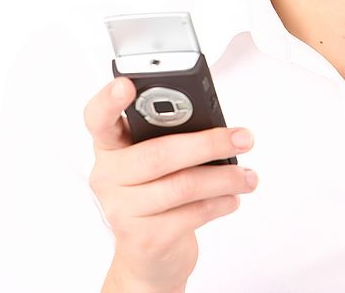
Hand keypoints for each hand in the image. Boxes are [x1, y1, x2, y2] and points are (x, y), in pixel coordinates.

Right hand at [84, 77, 257, 291]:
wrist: (147, 260)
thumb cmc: (154, 199)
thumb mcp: (152, 164)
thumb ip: (167, 138)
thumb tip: (212, 122)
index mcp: (108, 148)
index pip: (98, 118)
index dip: (108, 100)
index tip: (126, 84)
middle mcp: (108, 177)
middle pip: (157, 154)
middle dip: (207, 143)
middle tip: (241, 138)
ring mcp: (122, 209)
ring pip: (182, 185)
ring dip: (224, 178)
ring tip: (246, 175)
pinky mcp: (145, 238)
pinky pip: (192, 214)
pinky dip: (221, 203)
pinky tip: (231, 198)